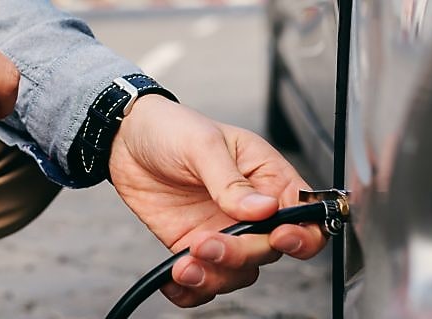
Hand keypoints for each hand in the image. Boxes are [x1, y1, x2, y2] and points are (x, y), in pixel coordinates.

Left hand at [109, 95, 325, 306]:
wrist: (127, 140)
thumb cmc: (173, 128)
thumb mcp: (204, 144)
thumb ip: (231, 181)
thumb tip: (263, 209)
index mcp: (268, 178)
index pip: (305, 216)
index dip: (302, 235)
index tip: (278, 237)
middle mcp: (252, 212)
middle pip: (269, 251)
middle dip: (240, 254)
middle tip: (206, 242)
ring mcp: (224, 232)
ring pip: (239, 273)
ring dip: (214, 276)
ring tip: (184, 263)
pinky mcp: (194, 247)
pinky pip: (204, 281)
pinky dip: (192, 290)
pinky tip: (174, 280)